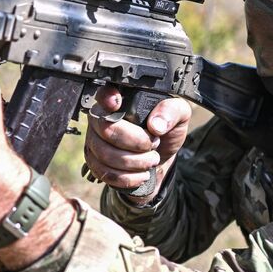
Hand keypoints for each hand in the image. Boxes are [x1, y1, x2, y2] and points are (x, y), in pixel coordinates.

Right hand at [84, 88, 191, 203]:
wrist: (161, 158)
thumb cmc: (165, 132)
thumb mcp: (178, 116)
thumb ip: (172, 111)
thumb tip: (156, 125)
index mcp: (120, 101)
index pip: (103, 93)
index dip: (107, 97)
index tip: (117, 104)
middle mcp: (101, 118)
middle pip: (106, 129)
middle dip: (135, 141)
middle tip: (153, 144)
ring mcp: (94, 141)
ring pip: (105, 154)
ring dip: (134, 162)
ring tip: (151, 160)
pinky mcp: (95, 163)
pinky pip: (105, 172)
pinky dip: (128, 177)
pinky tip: (142, 174)